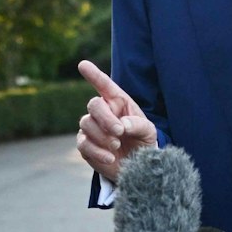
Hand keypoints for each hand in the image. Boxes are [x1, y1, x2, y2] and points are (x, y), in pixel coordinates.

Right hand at [75, 60, 157, 180]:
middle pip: (93, 105)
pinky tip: (110, 158)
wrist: (136, 166)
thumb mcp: (149, 132)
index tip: (83, 65)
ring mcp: (91, 128)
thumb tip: (122, 125)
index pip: (104, 85)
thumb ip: (138, 125)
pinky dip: (97, 152)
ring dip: (102, 136)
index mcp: (118, 102)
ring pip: (86, 124)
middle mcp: (102, 112)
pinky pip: (84, 144)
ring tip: (117, 146)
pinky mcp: (85, 145)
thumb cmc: (143, 142)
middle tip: (119, 132)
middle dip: (105, 118)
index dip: (94, 75)